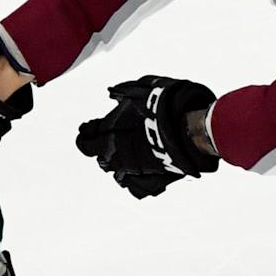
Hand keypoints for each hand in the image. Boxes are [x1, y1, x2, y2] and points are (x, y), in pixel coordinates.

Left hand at [74, 75, 218, 199]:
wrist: (189, 130)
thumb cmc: (166, 106)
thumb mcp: (143, 88)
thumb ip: (126, 91)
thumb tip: (113, 92)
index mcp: (109, 132)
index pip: (86, 138)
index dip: (87, 133)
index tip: (87, 130)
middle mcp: (115, 154)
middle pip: (100, 156)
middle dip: (101, 148)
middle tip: (106, 141)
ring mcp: (131, 170)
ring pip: (115, 173)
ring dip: (118, 164)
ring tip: (125, 156)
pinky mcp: (148, 181)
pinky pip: (134, 186)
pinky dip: (135, 180)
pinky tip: (140, 172)